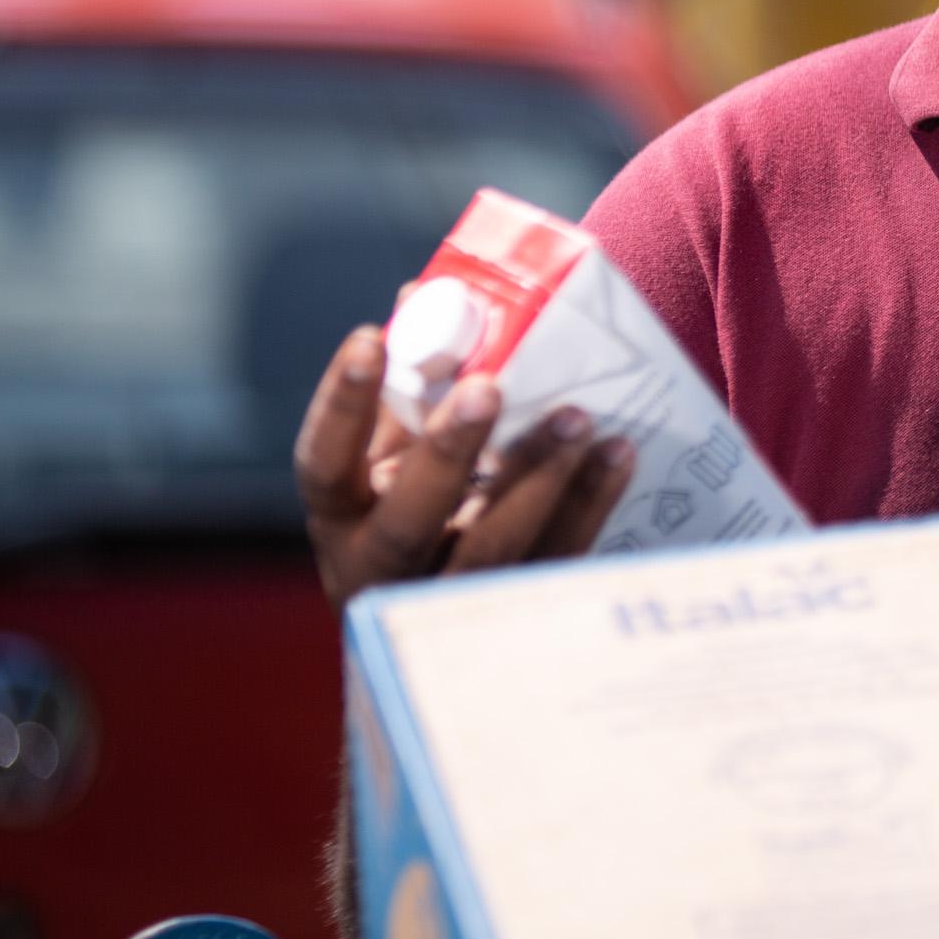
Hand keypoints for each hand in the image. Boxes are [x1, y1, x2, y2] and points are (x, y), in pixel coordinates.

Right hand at [292, 326, 634, 606]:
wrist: (442, 646)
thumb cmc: (417, 518)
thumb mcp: (393, 466)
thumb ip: (406, 394)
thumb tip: (425, 293)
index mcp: (343, 522)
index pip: (323, 465)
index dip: (342, 404)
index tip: (371, 337)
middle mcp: (383, 572)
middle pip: (409, 521)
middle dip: (449, 451)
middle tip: (488, 386)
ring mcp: (452, 604)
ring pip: (491, 549)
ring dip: (536, 477)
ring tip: (577, 417)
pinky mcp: (520, 617)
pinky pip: (557, 561)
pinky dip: (589, 504)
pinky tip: (616, 453)